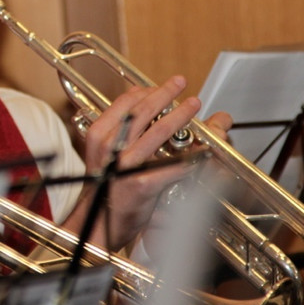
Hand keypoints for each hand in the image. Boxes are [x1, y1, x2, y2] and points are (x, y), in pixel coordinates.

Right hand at [66, 76, 219, 249]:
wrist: (100, 221)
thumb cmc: (105, 186)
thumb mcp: (104, 151)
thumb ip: (119, 126)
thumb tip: (138, 98)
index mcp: (100, 134)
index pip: (125, 102)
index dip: (146, 90)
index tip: (160, 86)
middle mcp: (111, 146)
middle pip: (143, 110)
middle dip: (165, 93)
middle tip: (181, 83)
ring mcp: (127, 164)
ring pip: (159, 131)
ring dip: (180, 115)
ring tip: (193, 105)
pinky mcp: (143, 183)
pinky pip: (174, 166)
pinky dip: (192, 157)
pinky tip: (204, 150)